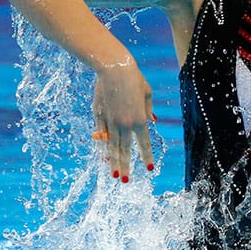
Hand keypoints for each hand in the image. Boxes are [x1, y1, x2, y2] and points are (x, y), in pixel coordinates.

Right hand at [92, 60, 154, 180]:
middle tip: (126, 181)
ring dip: (113, 162)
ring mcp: (110, 121)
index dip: (146, 157)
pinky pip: (102, 134)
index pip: (144, 144)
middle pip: (125, 150)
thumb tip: (151, 123)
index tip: (149, 169)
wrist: (114, 69)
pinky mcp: (99, 116)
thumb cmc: (134, 79)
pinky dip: (103, 146)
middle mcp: (125, 123)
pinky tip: (104, 156)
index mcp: (140, 119)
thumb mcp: (147, 94)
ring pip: (112, 146)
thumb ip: (148, 110)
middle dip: (126, 166)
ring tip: (115, 175)